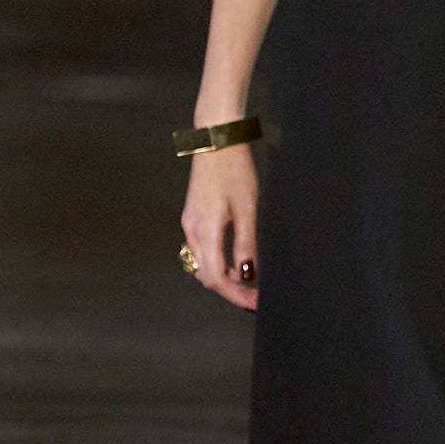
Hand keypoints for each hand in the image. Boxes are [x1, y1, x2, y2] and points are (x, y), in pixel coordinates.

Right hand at [180, 144, 258, 309]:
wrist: (216, 140)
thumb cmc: (233, 168)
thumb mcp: (246, 208)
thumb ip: (246, 243)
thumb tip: (248, 274)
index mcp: (205, 230)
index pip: (217, 278)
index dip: (236, 295)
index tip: (254, 302)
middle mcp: (192, 230)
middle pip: (207, 276)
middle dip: (231, 291)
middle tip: (255, 296)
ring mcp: (190, 224)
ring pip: (203, 265)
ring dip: (224, 278)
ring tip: (248, 281)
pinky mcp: (193, 217)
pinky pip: (202, 250)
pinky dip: (217, 263)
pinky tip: (235, 261)